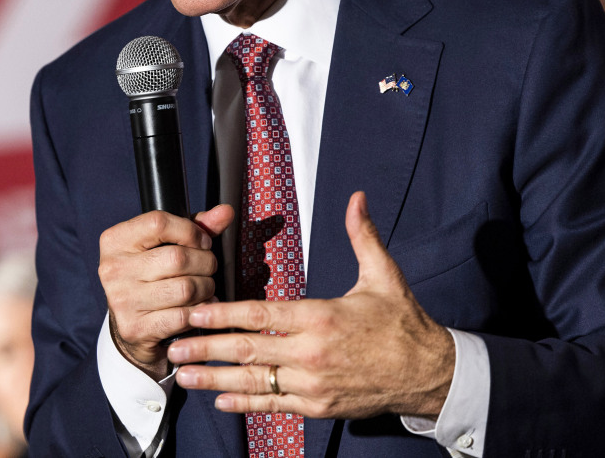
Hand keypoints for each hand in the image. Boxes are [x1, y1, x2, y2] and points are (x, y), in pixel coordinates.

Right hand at [99, 204, 234, 379]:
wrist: (132, 327)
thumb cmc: (151, 277)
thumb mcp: (164, 246)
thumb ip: (194, 226)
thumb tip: (226, 211)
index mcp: (115, 241)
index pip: (158, 223)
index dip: (190, 231)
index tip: (202, 242)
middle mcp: (113, 269)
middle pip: (177, 257)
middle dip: (205, 262)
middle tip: (208, 268)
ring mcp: (122, 300)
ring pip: (185, 288)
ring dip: (206, 288)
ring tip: (205, 288)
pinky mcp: (135, 327)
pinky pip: (183, 316)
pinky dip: (199, 311)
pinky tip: (199, 307)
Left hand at [167, 192, 453, 418]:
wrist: (430, 374)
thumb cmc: (404, 324)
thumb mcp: (383, 276)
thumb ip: (362, 236)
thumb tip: (356, 198)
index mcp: (321, 318)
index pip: (260, 315)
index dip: (222, 313)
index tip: (194, 311)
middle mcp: (311, 354)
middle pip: (247, 350)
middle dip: (205, 348)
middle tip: (174, 345)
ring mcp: (313, 385)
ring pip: (254, 382)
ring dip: (214, 379)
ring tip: (183, 375)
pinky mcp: (318, 407)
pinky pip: (274, 404)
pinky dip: (245, 402)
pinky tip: (220, 399)